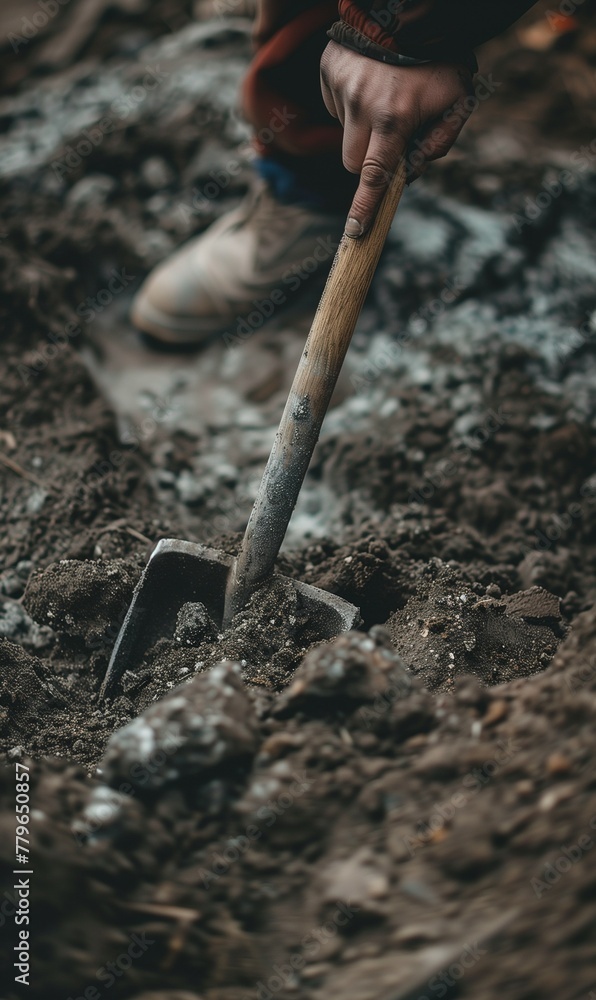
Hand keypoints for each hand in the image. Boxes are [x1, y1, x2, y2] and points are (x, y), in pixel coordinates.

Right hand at [320, 41, 473, 235]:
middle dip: (367, 161)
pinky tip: (371, 81)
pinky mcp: (329, 71)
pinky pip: (335, 104)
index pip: (375, 176)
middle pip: (351, 161)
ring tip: (386, 95)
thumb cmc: (440, 57)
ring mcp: (341, 87)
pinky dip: (352, 102)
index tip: (355, 231)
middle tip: (390, 140)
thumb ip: (439, 143)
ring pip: (344, 132)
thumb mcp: (458, 101)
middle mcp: (362, 105)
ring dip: (362, 127)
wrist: (413, 9)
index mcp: (394, 118)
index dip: (366, 206)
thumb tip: (413, 172)